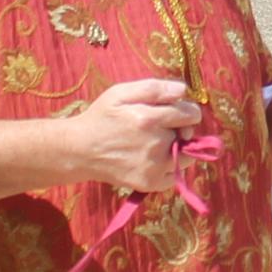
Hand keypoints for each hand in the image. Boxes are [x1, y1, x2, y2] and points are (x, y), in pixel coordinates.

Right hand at [72, 77, 207, 192]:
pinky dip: (171, 166)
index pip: (191, 114)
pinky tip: (153, 158)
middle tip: (158, 128)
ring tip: (156, 143)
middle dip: (179, 128)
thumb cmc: (102, 117)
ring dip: (178, 148)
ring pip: (187, 156)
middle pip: (188, 134)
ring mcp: (154, 168)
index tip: (176, 112)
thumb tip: (183, 90)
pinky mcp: (151, 183)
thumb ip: (154, 88)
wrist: (80, 150)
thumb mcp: (121, 92)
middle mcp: (155, 145)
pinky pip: (177, 174)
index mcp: (149, 119)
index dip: (186, 110)